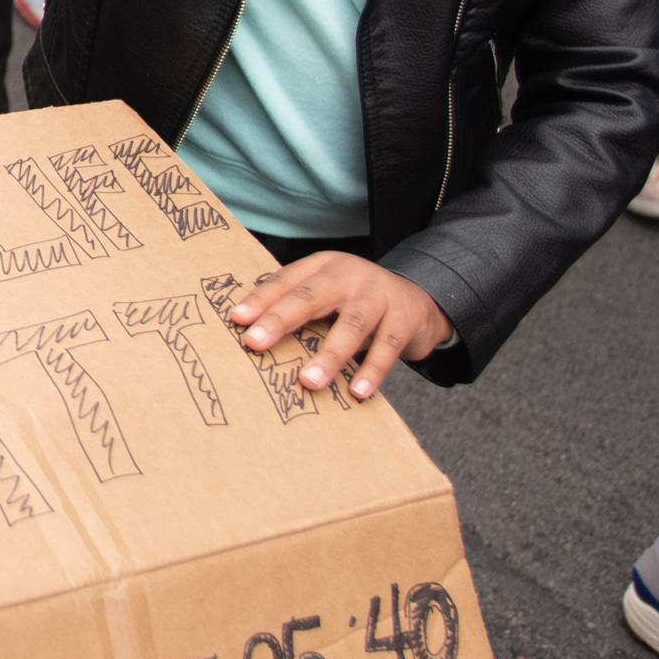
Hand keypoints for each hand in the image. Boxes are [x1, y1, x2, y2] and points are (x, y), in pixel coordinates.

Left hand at [226, 256, 451, 402]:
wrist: (421, 300)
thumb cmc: (357, 302)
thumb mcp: (328, 295)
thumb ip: (298, 308)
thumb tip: (251, 336)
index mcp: (323, 266)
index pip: (286, 281)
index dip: (261, 299)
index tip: (237, 320)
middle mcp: (350, 274)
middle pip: (311, 296)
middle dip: (280, 319)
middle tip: (255, 343)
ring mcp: (380, 294)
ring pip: (351, 324)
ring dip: (329, 355)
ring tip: (309, 381)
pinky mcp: (405, 318)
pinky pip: (388, 347)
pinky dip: (373, 370)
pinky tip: (358, 391)